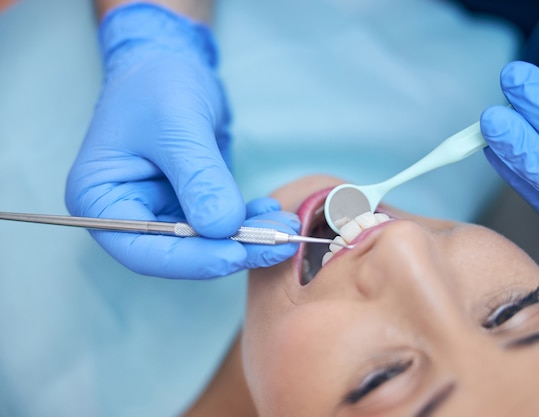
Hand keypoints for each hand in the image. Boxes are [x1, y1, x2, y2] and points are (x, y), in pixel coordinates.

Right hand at [66, 4, 298, 277]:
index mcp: (101, 199)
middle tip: (275, 246)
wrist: (169, 63)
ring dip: (246, 239)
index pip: (142, 249)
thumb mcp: (177, 124)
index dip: (190, 259)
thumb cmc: (158, 85)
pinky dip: (246, 221)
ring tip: (284, 227)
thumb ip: (199, 177)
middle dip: (228, 250)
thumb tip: (224, 227)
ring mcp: (159, 210)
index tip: (234, 254)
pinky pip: (218, 223)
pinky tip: (269, 211)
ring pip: (204, 242)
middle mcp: (127, 213)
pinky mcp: (188, 203)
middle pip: (178, 252)